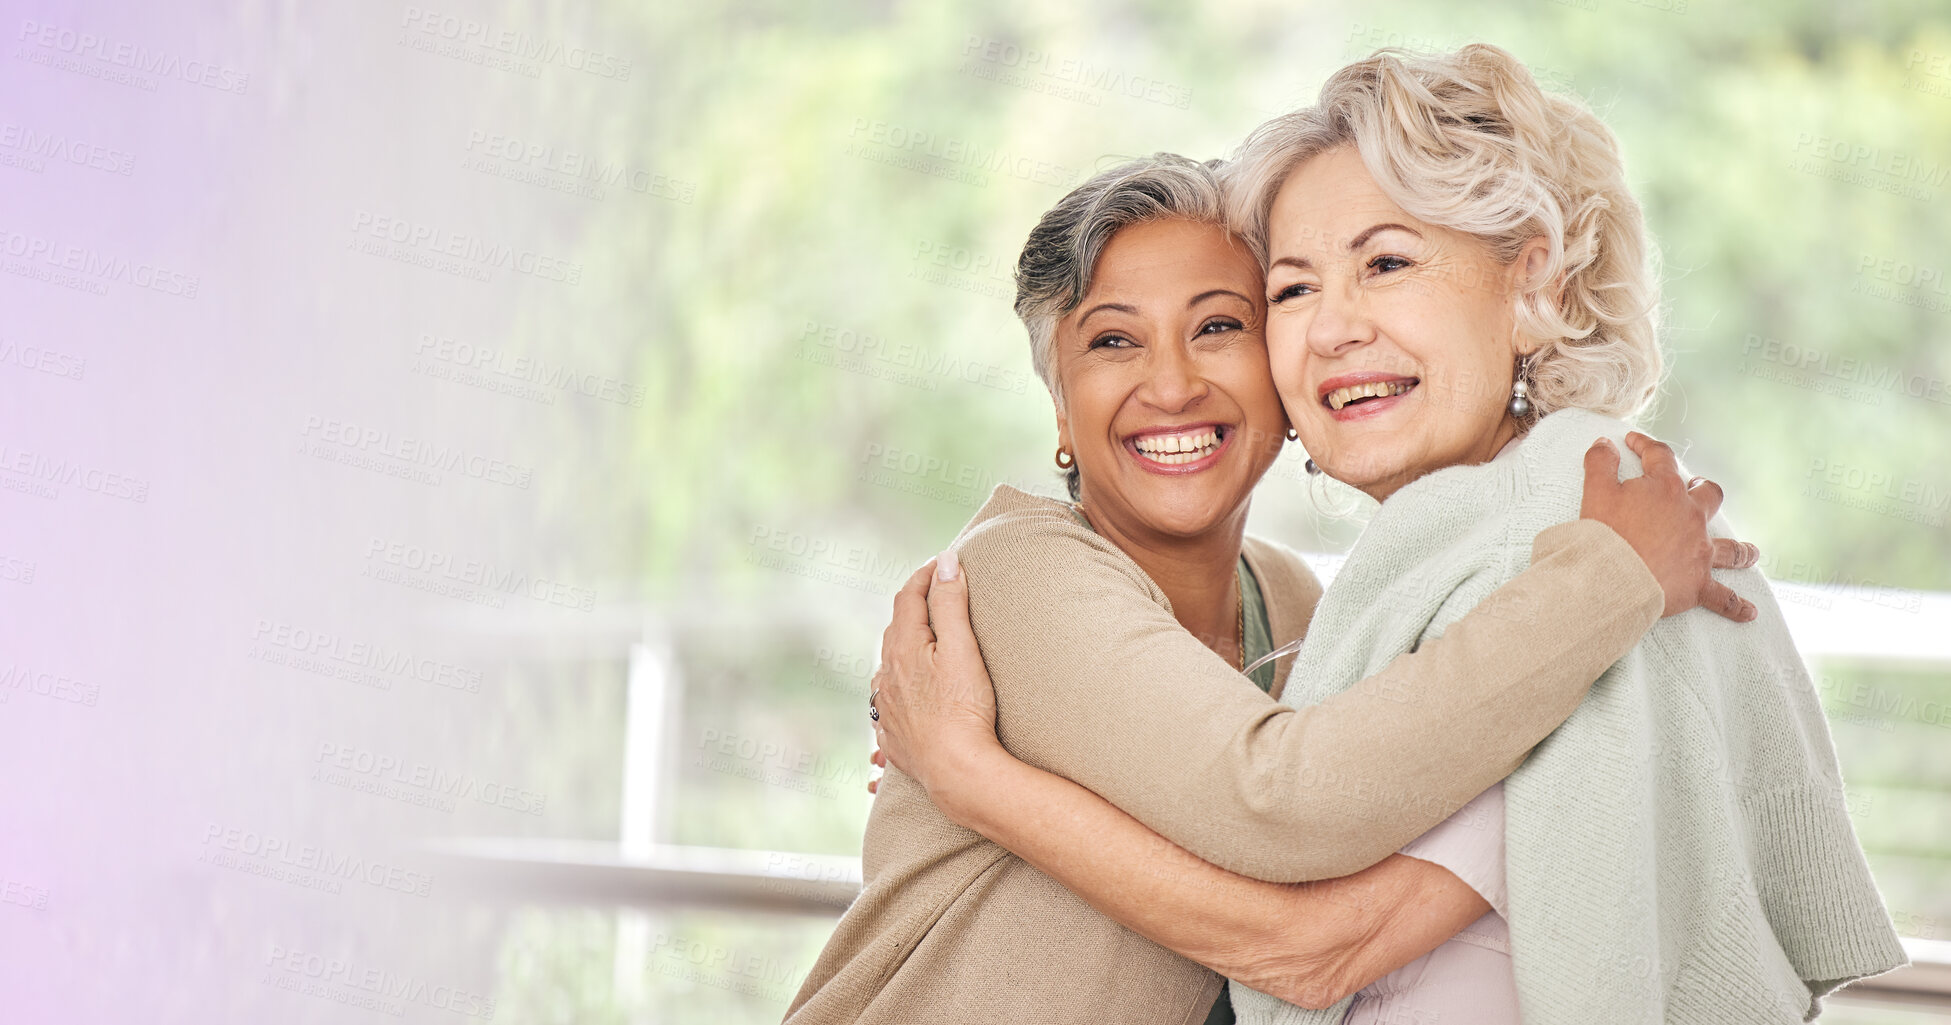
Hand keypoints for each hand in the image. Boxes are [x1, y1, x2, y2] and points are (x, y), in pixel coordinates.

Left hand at [868, 550, 1000, 807]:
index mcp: (902, 650)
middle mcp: (886, 677)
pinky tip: (900, 701)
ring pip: (887, 670)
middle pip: (894, 632)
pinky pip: (888, 708)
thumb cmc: (965, 709)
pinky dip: (895, 694)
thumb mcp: (962, 648)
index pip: (908, 599)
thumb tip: (946, 563)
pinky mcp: (894, 739)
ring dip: (900, 652)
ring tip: (917, 646)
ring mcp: (887, 710)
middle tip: (933, 596)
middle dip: (912, 610)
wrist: (957, 772)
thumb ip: (951, 602)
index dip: (924, 576)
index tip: (942, 564)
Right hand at [1580, 432, 1758, 621]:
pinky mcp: (1698, 584)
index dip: (1645, 445)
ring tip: (1751, 553)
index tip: (1633, 443)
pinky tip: (1750, 613)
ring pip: (1730, 548)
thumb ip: (1600, 463)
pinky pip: (1724, 598)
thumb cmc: (1604, 534)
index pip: (1660, 456)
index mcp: (1665, 489)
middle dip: (1703, 490)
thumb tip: (1605, 444)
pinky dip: (1737, 606)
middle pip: (1708, 495)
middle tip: (1696, 489)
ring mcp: (1699, 551)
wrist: (1612, 577)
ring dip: (1741, 550)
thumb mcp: (1595, 491)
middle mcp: (1690, 517)